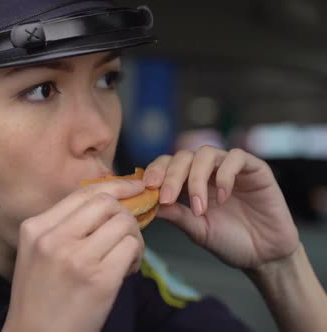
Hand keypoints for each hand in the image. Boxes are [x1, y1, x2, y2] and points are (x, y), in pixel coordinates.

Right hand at [3, 180, 144, 331]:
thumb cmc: (39, 295)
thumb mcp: (37, 252)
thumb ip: (62, 226)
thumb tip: (107, 203)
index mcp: (35, 227)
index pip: (82, 193)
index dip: (114, 186)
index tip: (133, 188)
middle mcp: (53, 238)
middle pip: (106, 204)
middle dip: (125, 214)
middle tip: (126, 234)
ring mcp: (76, 258)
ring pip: (123, 224)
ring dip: (133, 238)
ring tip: (125, 258)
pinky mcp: (99, 279)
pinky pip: (131, 248)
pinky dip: (136, 257)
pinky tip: (126, 271)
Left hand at [144, 146, 299, 269]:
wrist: (264, 256)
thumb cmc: (229, 241)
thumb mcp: (196, 229)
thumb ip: (176, 214)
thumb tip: (148, 203)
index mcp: (189, 182)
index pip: (167, 164)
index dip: (156, 171)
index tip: (147, 187)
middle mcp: (208, 171)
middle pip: (183, 156)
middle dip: (171, 176)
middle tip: (167, 198)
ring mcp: (231, 168)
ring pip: (206, 153)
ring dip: (196, 178)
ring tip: (198, 207)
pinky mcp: (255, 169)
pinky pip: (236, 158)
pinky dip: (224, 175)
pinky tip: (222, 198)